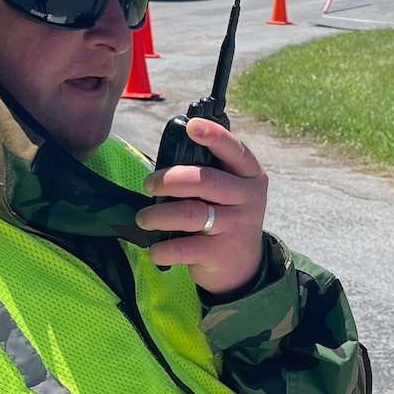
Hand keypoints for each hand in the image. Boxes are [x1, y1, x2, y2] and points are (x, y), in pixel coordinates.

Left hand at [137, 117, 268, 295]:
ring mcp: (236, 226)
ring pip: (190, 213)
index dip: (214, 136)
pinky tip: (155, 248)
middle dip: (169, 179)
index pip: (235, 150)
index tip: (192, 126)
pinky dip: (162, 248)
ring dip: (158, 214)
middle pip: (205, 180)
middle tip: (148, 184)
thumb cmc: (227, 218)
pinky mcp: (221, 253)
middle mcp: (247, 198)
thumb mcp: (231, 193)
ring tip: (144, 218)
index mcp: (249, 176)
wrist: (244, 267)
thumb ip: (209, 174)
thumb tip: (164, 166)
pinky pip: (183, 247)